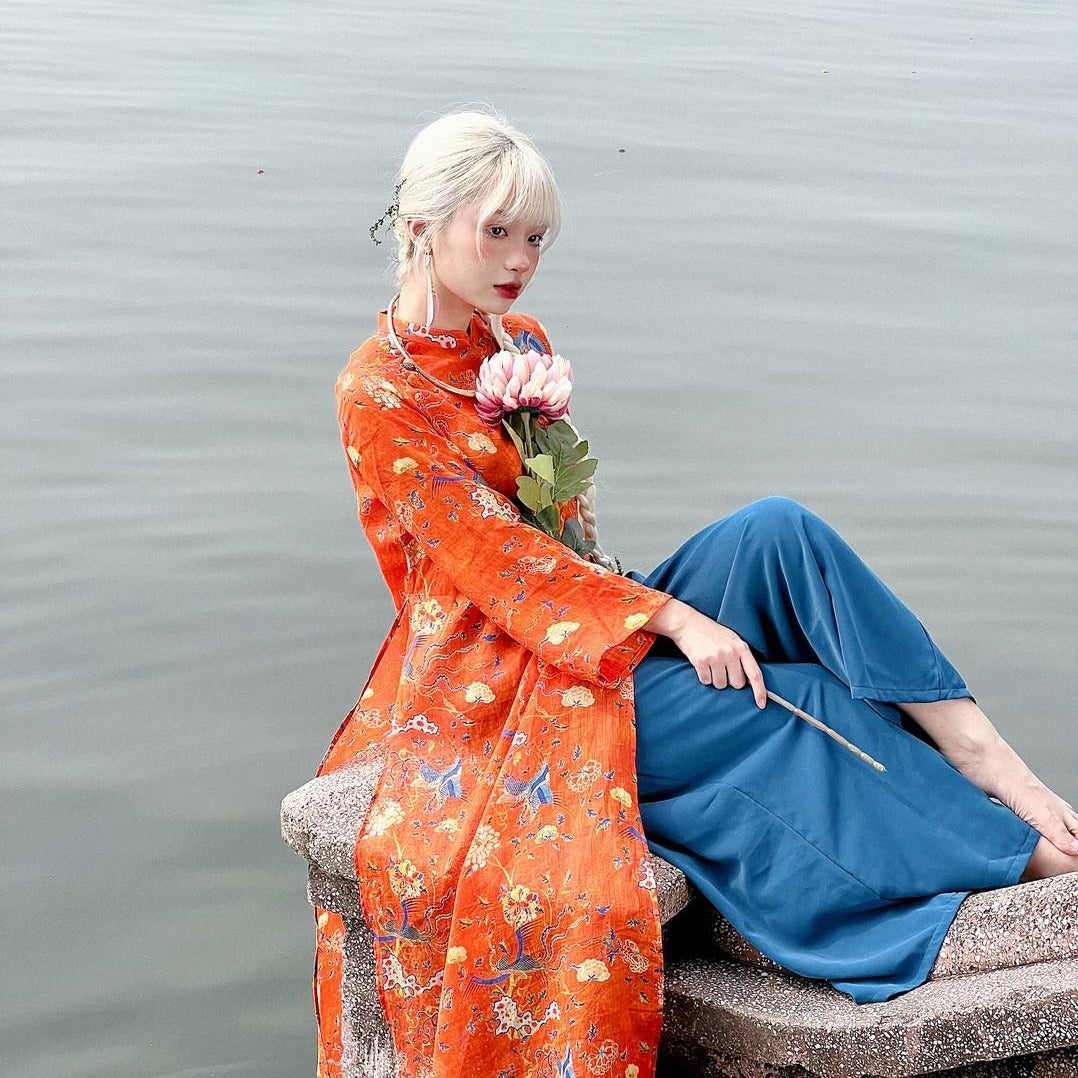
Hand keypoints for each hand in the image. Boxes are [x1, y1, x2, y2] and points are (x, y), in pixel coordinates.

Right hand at [644, 597, 766, 708]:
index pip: (755, 673)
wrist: (688, 623)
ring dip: (715, 679)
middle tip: (722, 669)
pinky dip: (703, 676)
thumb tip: (750, 681)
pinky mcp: (701, 661)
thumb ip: (742, 657)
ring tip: (710, 664)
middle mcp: (730, 652)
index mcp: (741, 647)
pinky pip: (706, 681)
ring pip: (720, 684)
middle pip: (737, 683)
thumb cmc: (711, 633)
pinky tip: (702, 664)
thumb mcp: (732, 640)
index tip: (761, 704)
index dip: (760, 691)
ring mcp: (716, 656)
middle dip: (730, 681)